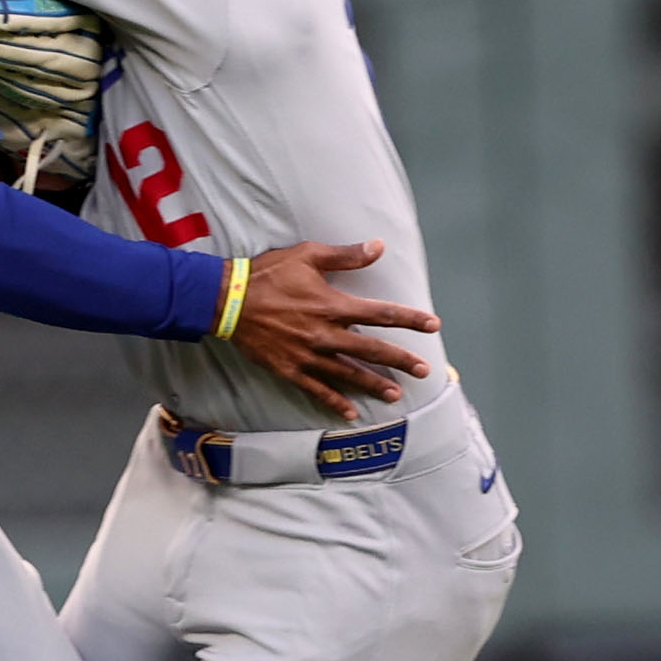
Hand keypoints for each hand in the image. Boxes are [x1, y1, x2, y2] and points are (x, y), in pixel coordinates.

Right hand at [220, 240, 436, 422]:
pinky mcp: (290, 369)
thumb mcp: (308, 255)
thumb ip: (345, 256)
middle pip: (372, 350)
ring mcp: (308, 356)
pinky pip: (317, 390)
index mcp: (333, 306)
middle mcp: (325, 334)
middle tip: (423, 371)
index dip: (410, 319)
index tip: (433, 326)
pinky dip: (335, 402)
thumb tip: (378, 247)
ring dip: (374, 385)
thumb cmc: (268, 274)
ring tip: (395, 394)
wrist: (227, 301)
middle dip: (400, 360)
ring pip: (348, 374)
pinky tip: (350, 413)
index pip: (381, 314)